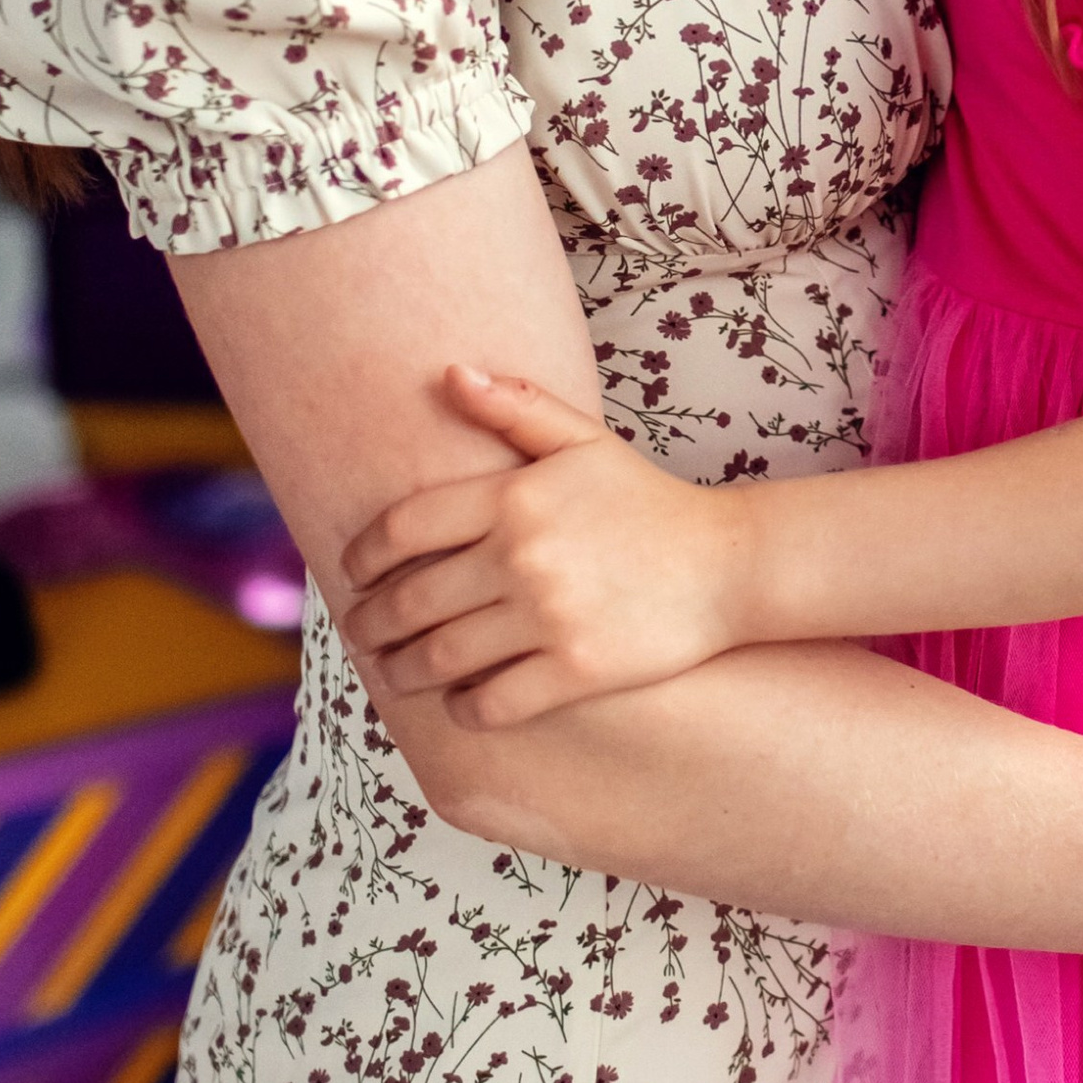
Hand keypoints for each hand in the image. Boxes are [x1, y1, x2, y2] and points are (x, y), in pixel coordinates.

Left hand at [340, 367, 744, 724]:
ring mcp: (548, 616)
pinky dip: (462, 708)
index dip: (363, 556)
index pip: (404, 527)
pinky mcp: (576, 671)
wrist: (729, 564)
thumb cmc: (648, 501)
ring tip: (396, 671)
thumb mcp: (585, 441)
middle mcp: (522, 555)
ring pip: (440, 658)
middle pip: (410, 601)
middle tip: (363, 633)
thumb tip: (449, 373)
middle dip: (371, 624)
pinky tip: (459, 702)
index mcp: (515, 496)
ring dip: (403, 670)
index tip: (354, 574)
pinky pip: (491, 702)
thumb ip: (516, 405)